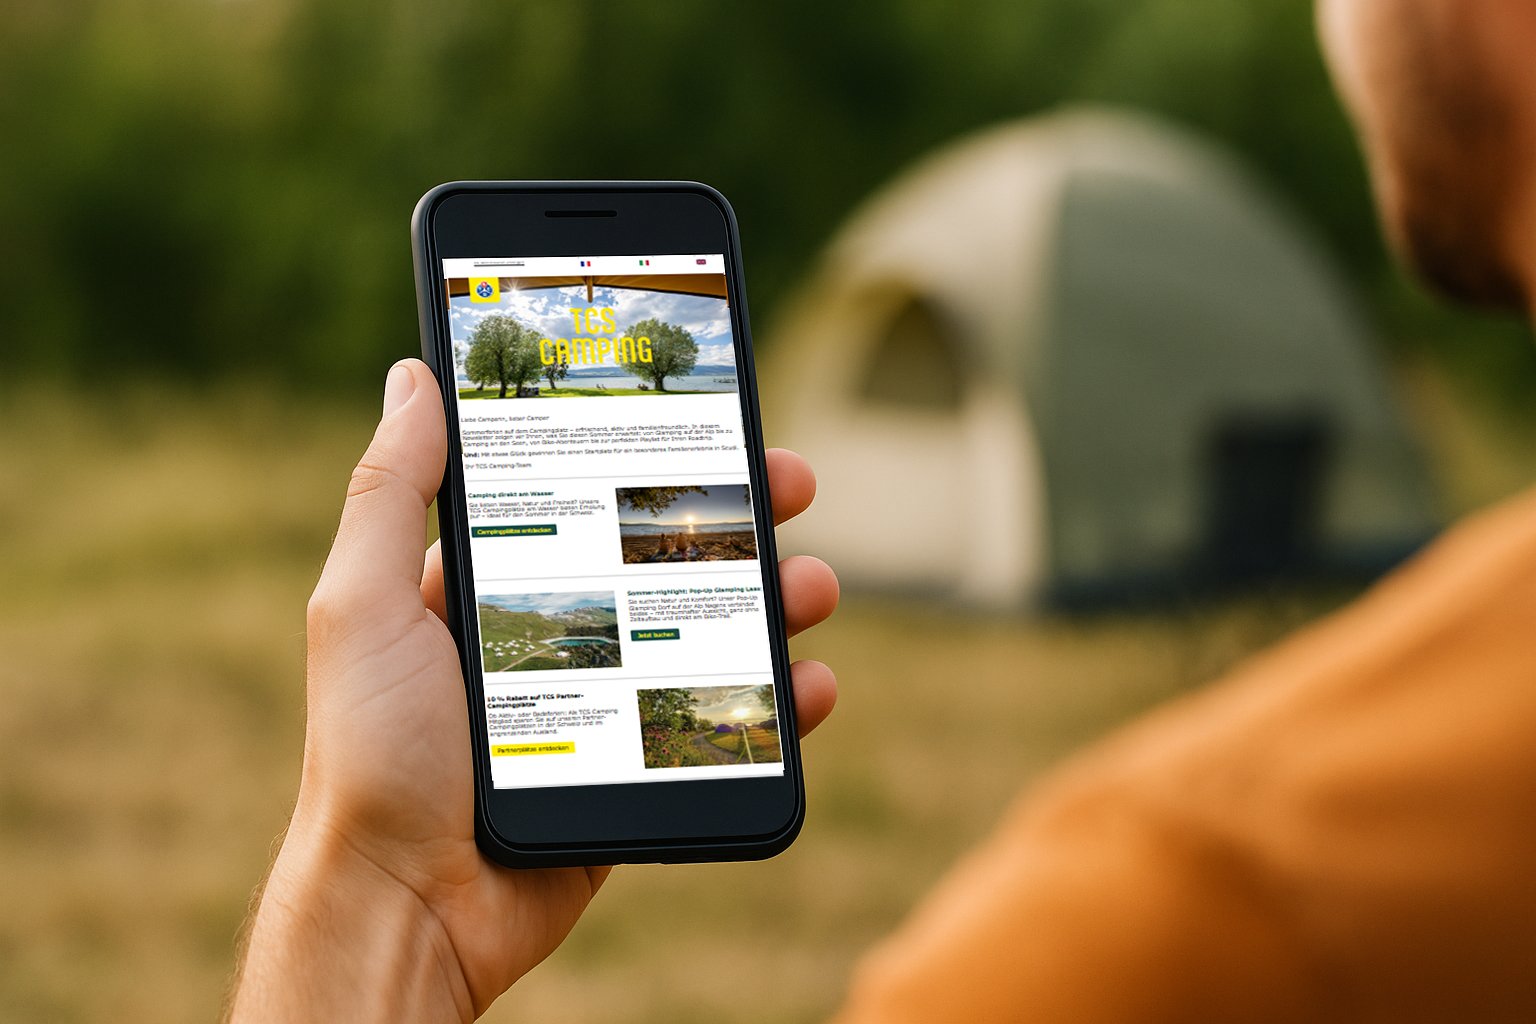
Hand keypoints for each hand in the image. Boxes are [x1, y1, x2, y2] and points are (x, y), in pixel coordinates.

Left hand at [226, 359, 838, 1022]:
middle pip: (666, 555)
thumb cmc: (371, 753)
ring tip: (814, 585)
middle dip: (736, 517)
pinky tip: (810, 683)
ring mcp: (607, 701)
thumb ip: (391, 494)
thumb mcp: (363, 606)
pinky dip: (778, 701)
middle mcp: (558, 631)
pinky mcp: (641, 768)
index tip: (708, 416)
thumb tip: (414, 378)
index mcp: (496, 584)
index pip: (588, 495)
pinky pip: (722, 720)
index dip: (651, 454)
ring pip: (711, 631)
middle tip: (792, 484)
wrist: (410, 903)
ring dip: (774, 599)